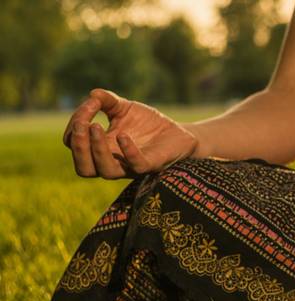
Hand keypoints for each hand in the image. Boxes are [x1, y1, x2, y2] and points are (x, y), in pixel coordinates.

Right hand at [63, 89, 198, 178]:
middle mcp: (113, 161)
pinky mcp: (153, 164)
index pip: (74, 143)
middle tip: (83, 125)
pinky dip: (128, 151)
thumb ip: (107, 101)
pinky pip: (137, 165)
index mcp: (101, 148)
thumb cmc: (148, 124)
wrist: (179, 133)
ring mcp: (132, 166)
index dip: (75, 125)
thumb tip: (92, 94)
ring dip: (97, 150)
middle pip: (84, 168)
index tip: (90, 105)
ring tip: (96, 127)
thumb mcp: (124, 108)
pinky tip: (123, 135)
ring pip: (106, 172)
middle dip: (78, 146)